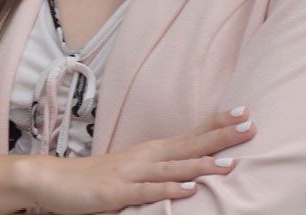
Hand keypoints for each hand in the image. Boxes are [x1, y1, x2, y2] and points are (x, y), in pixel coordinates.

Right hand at [23, 106, 256, 214]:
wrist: (54, 180)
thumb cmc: (98, 178)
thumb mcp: (135, 171)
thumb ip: (160, 169)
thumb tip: (191, 170)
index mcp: (153, 151)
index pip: (192, 134)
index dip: (218, 124)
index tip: (244, 113)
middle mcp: (146, 156)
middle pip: (190, 144)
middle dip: (221, 136)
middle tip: (250, 125)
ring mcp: (132, 172)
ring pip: (174, 167)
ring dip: (202, 164)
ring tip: (230, 162)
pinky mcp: (117, 192)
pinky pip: (148, 191)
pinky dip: (169, 188)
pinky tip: (189, 188)